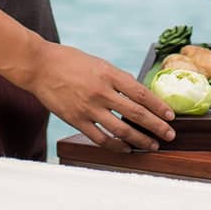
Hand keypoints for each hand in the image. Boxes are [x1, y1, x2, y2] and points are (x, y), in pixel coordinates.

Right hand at [20, 42, 175, 152]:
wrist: (39, 66)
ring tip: (152, 145)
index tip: (170, 116)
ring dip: (140, 140)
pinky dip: (115, 146)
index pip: (140, 93)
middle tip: (170, 135)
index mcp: (108, 73)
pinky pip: (100, 138)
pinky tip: (125, 148)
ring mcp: (88, 108)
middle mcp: (101, 91)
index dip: (158, 106)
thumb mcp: (98, 62)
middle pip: (136, 113)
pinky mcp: (76, 120)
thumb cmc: (69, 61)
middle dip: (156, 126)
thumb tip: (136, 93)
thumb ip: (116, 78)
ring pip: (121, 129)